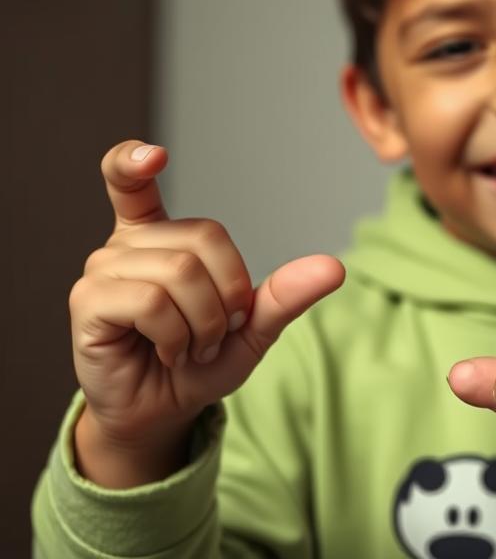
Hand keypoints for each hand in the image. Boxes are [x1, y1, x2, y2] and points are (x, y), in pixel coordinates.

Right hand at [69, 140, 344, 485]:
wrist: (166, 411)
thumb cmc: (202, 362)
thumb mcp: (253, 328)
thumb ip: (287, 294)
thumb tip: (334, 267)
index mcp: (157, 235)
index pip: (130, 180)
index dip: (133, 160)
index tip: (153, 156)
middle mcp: (125, 245)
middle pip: (201, 239)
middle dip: (227, 295)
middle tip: (214, 331)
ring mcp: (101, 271)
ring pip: (179, 274)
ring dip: (202, 324)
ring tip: (190, 346)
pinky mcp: (88, 303)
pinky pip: (151, 302)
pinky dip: (176, 336)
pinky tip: (169, 352)